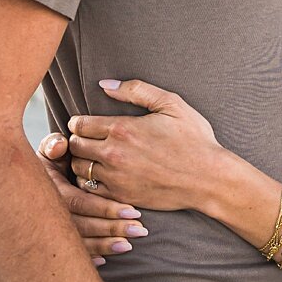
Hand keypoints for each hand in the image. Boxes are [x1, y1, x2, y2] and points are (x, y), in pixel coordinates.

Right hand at [36, 132, 147, 264]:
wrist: (32, 179)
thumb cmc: (53, 159)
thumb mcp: (51, 149)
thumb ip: (54, 144)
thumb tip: (62, 145)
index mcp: (51, 190)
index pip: (80, 203)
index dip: (105, 208)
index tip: (133, 210)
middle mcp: (50, 212)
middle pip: (82, 226)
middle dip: (111, 229)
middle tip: (140, 230)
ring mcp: (52, 229)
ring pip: (80, 243)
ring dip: (105, 245)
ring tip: (130, 245)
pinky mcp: (56, 240)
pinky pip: (74, 253)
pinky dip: (89, 257)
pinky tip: (107, 260)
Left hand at [64, 79, 226, 212]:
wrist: (208, 178)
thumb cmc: (193, 139)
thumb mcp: (171, 104)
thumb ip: (136, 90)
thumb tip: (105, 84)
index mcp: (122, 129)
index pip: (79, 124)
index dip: (79, 122)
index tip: (85, 124)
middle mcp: (113, 154)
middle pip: (74, 146)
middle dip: (77, 140)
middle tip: (86, 139)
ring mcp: (116, 178)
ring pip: (78, 169)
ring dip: (81, 161)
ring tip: (92, 157)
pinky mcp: (121, 197)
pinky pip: (90, 190)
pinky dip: (90, 183)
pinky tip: (102, 176)